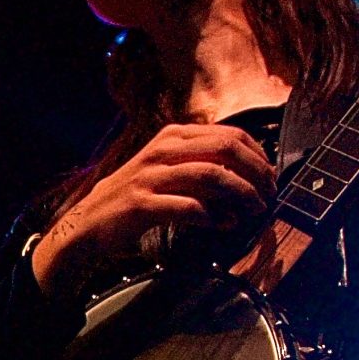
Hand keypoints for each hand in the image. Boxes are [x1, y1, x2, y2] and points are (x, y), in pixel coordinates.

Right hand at [30, 121, 276, 292]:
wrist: (89, 222)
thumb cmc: (133, 198)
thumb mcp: (166, 171)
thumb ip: (200, 169)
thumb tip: (244, 180)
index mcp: (172, 136)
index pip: (229, 134)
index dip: (257, 155)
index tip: (270, 176)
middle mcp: (162, 150)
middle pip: (225, 149)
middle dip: (255, 172)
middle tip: (269, 193)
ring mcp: (151, 176)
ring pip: (211, 176)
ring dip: (241, 194)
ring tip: (255, 209)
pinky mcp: (142, 204)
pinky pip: (187, 207)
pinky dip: (212, 216)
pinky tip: (223, 224)